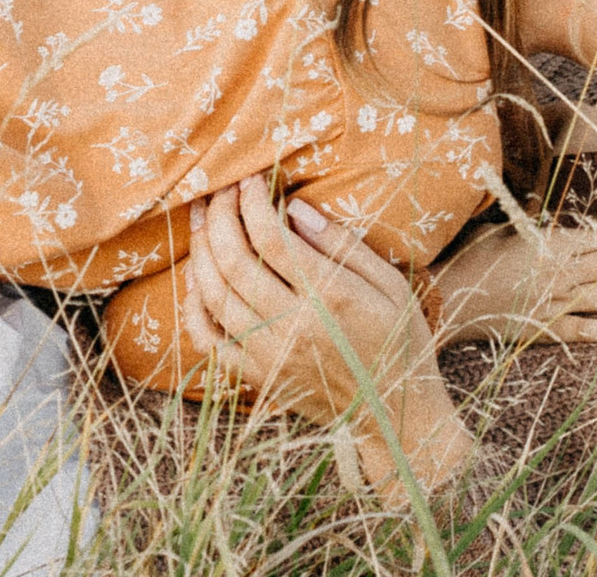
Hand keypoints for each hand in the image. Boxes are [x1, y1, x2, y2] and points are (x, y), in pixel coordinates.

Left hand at [180, 177, 475, 499]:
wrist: (396, 418)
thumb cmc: (401, 342)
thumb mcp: (392, 285)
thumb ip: (343, 245)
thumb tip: (294, 208)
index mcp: (332, 299)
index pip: (271, 238)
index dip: (252, 202)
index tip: (249, 178)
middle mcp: (294, 327)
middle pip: (234, 261)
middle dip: (220, 215)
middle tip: (218, 189)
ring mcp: (270, 356)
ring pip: (214, 295)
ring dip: (201, 251)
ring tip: (201, 219)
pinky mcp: (257, 379)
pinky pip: (209, 340)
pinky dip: (194, 306)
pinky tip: (197, 278)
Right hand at [429, 220, 596, 345]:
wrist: (447, 299)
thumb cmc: (470, 256)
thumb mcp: (501, 225)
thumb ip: (532, 220)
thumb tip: (548, 202)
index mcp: (548, 244)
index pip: (596, 238)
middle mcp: (560, 273)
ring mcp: (557, 303)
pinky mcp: (548, 329)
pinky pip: (587, 332)